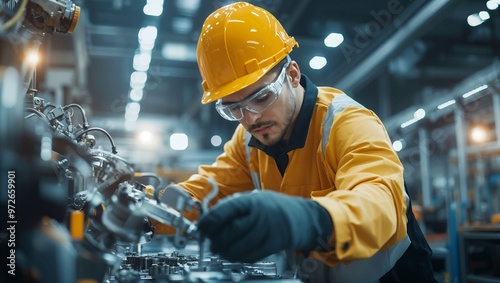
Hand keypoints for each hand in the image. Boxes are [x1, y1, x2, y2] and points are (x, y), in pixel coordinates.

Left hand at [197, 190, 331, 262]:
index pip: (223, 211)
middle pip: (228, 233)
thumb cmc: (272, 208)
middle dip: (214, 240)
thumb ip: (232, 208)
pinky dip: (237, 257)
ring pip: (236, 248)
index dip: (208, 222)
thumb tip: (208, 220)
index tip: (200, 228)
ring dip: (224, 251)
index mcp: (251, 201)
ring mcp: (267, 232)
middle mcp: (259, 215)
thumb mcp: (252, 199)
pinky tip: (234, 253)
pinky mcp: (272, 246)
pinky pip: (248, 257)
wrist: (301, 217)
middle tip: (210, 241)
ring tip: (220, 249)